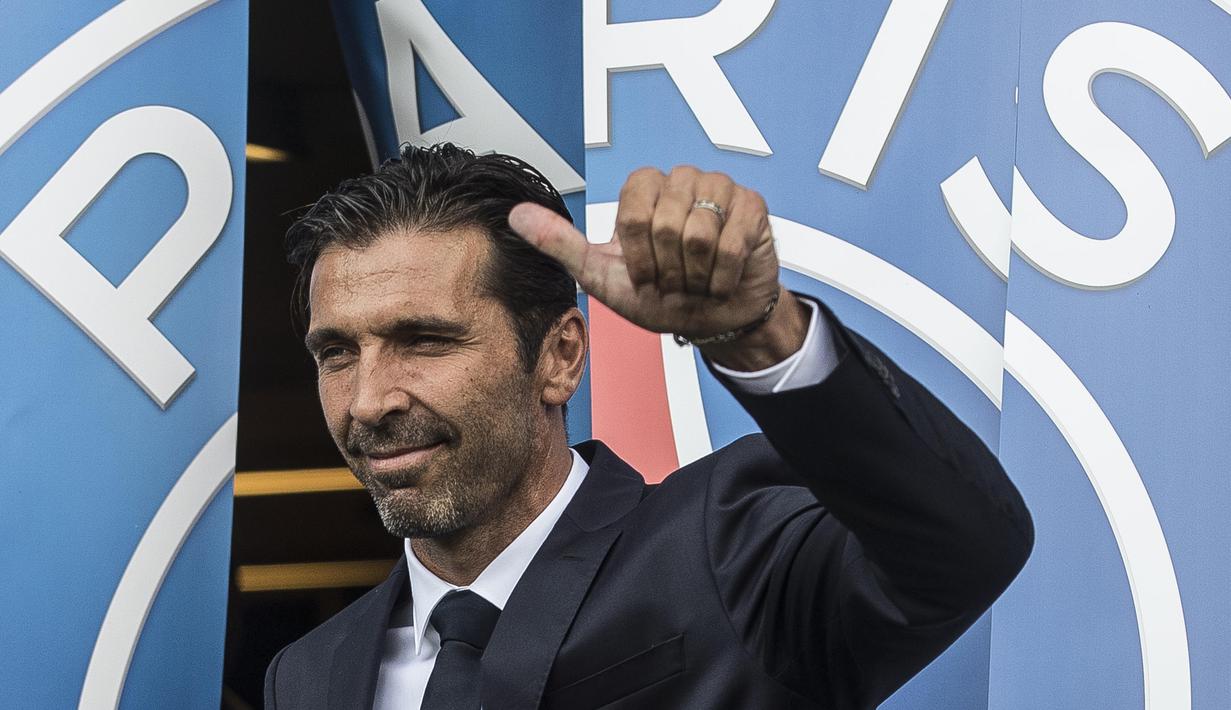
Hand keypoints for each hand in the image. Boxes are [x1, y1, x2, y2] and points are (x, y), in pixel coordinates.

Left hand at [508, 167, 803, 367]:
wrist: (712, 320)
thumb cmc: (660, 296)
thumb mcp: (602, 276)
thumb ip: (560, 244)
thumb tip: (514, 215)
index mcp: (644, 187)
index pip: (632, 210)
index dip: (638, 254)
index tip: (645, 274)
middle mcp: (682, 178)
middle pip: (666, 222)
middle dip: (667, 270)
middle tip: (675, 283)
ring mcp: (720, 188)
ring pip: (700, 232)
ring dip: (695, 276)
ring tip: (698, 282)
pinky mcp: (753, 207)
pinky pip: (732, 242)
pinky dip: (722, 276)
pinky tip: (722, 281)